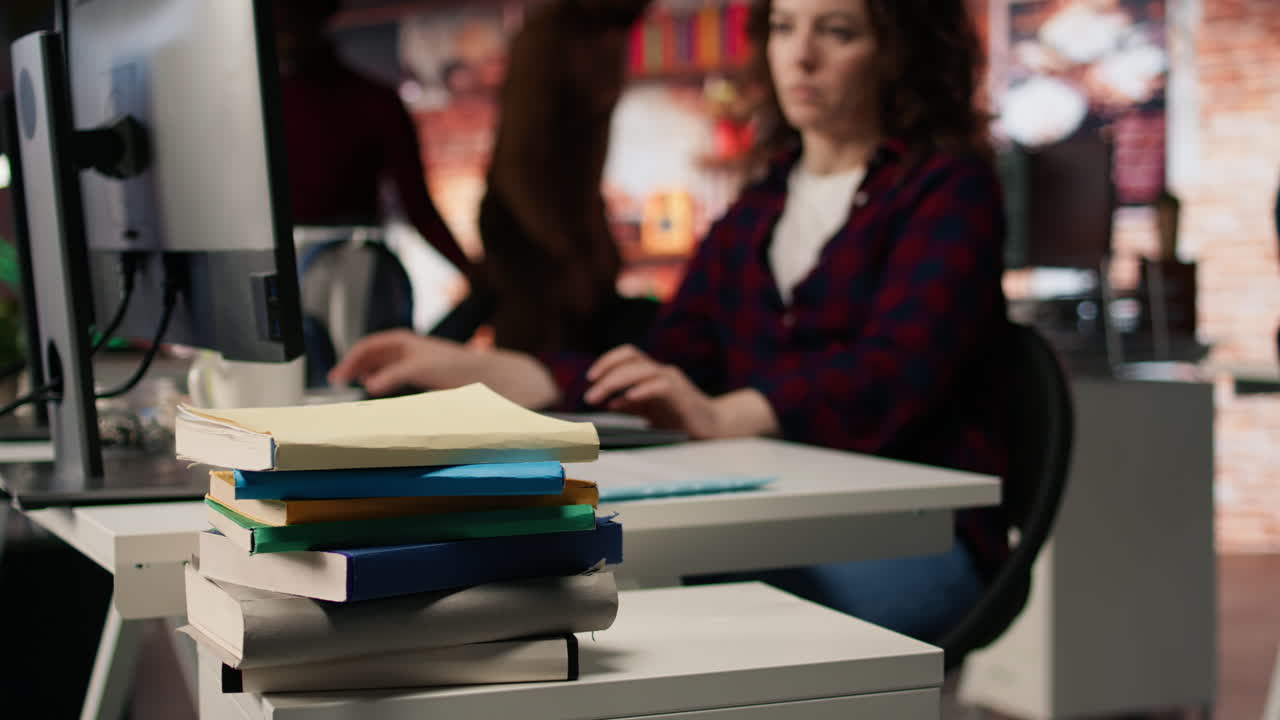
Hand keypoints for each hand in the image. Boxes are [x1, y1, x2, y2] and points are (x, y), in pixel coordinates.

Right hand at [328, 329, 468, 396]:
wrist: (477, 373)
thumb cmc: (452, 364)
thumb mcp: (417, 369)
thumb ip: (392, 376)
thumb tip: (370, 385)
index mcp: (400, 340)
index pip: (366, 347)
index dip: (349, 360)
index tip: (338, 375)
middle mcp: (402, 347)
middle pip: (369, 355)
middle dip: (352, 366)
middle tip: (337, 380)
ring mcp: (408, 359)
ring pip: (377, 364)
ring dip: (363, 372)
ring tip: (349, 382)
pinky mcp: (415, 372)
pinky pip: (388, 373)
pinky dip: (377, 378)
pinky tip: (373, 385)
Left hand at [584, 345, 722, 438]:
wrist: (714, 427)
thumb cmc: (682, 419)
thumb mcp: (651, 411)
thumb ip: (631, 405)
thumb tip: (608, 403)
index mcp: (653, 374)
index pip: (627, 355)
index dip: (607, 361)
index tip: (590, 378)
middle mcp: (662, 372)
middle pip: (630, 358)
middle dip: (605, 373)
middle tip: (589, 393)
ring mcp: (673, 381)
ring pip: (641, 369)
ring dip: (615, 382)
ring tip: (598, 397)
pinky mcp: (682, 394)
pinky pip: (660, 386)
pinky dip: (642, 390)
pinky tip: (628, 398)